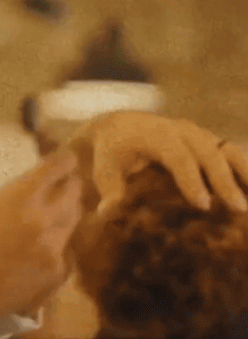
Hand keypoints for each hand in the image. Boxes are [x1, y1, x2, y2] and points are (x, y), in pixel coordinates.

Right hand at [0, 150, 82, 338]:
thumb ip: (15, 200)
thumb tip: (36, 192)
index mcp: (21, 197)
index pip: (58, 168)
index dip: (65, 162)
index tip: (68, 159)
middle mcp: (45, 218)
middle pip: (74, 194)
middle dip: (70, 189)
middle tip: (65, 187)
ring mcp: (55, 247)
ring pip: (74, 223)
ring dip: (65, 218)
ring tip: (49, 221)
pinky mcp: (58, 273)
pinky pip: (66, 253)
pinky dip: (57, 249)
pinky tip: (38, 254)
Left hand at [72, 112, 247, 211]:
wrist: (121, 126)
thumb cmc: (112, 153)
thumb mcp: (104, 167)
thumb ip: (109, 188)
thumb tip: (106, 212)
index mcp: (155, 134)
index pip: (178, 156)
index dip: (191, 179)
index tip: (203, 205)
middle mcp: (181, 130)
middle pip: (208, 152)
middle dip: (224, 180)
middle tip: (239, 209)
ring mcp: (199, 134)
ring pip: (228, 149)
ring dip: (246, 173)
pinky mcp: (211, 141)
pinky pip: (233, 153)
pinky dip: (246, 170)